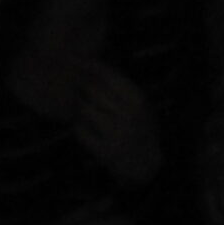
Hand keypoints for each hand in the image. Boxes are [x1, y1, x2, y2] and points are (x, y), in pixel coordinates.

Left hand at [71, 61, 161, 188]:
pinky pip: (80, 131)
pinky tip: (82, 125)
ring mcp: (116, 134)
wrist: (146, 165)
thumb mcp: (140, 106)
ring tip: (82, 106)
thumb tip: (95, 67)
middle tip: (78, 85)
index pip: (109, 76)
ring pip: (85, 109)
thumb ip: (122, 88)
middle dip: (83, 86)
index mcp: (138, 101)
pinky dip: (78, 126)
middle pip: (94, 90)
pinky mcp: (104, 151)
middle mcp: (128, 116)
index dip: (91, 66)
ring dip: (80, 106)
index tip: (79, 60)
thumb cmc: (141, 129)